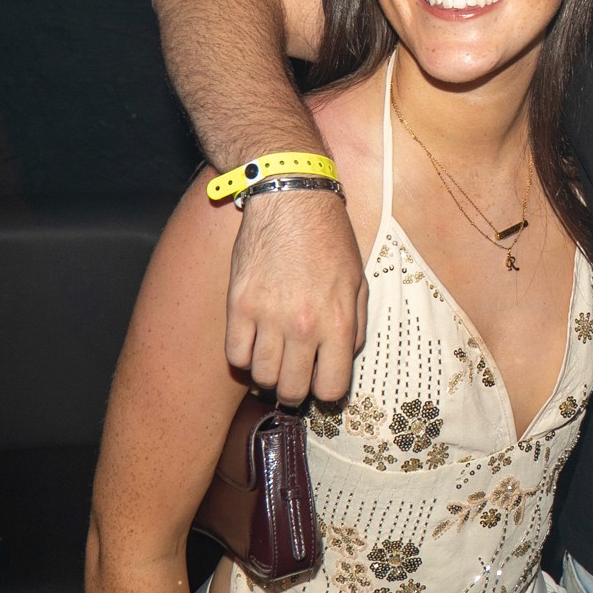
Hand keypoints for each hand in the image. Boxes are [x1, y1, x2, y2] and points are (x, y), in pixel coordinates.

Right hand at [224, 189, 366, 404]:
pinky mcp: (238, 305)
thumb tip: (342, 360)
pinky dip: (244, 356)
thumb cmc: (329, 239)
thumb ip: (354, 326)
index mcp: (338, 321)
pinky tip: (255, 342)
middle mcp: (303, 325)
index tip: (321, 382)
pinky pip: (235, 355)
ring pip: (261, 378)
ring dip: (268, 374)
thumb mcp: (357, 282)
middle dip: (295, 390)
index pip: (330, 389)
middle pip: (291, 390)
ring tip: (275, 358)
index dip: (326, 391)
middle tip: (295, 376)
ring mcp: (267, 317)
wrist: (292, 200)